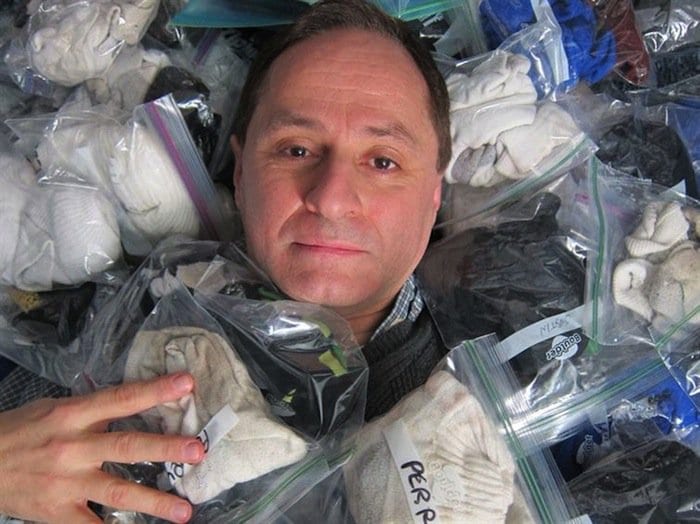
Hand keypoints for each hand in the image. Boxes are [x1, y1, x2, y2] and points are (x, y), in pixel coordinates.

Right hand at [0, 372, 204, 522]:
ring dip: (154, 500)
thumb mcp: (56, 410)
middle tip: (197, 450)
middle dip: (164, 448)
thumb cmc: (21, 431)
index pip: (121, 399)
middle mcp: (73, 447)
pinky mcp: (56, 512)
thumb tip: (135, 403)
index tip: (187, 384)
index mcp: (74, 414)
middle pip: (126, 445)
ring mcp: (66, 482)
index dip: (155, 390)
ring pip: (116, 490)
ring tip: (184, 509)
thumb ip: (94, 410)